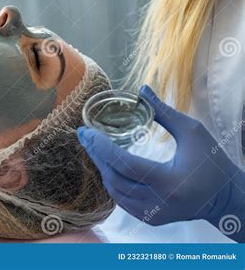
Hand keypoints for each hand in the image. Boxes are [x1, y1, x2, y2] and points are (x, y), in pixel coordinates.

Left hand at [77, 85, 244, 241]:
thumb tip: (141, 89)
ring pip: (114, 192)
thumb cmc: (212, 162)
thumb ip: (163, 112)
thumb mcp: (192, 132)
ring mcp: (153, 215)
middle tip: (84, 136)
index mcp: (170, 182)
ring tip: (93, 147)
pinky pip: (121, 201)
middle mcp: (158, 203)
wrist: (224, 197)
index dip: (102, 148)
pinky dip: (111, 182)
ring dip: (102, 168)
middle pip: (115, 179)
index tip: (87, 132)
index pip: (126, 165)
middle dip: (96, 155)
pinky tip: (106, 165)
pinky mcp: (150, 219)